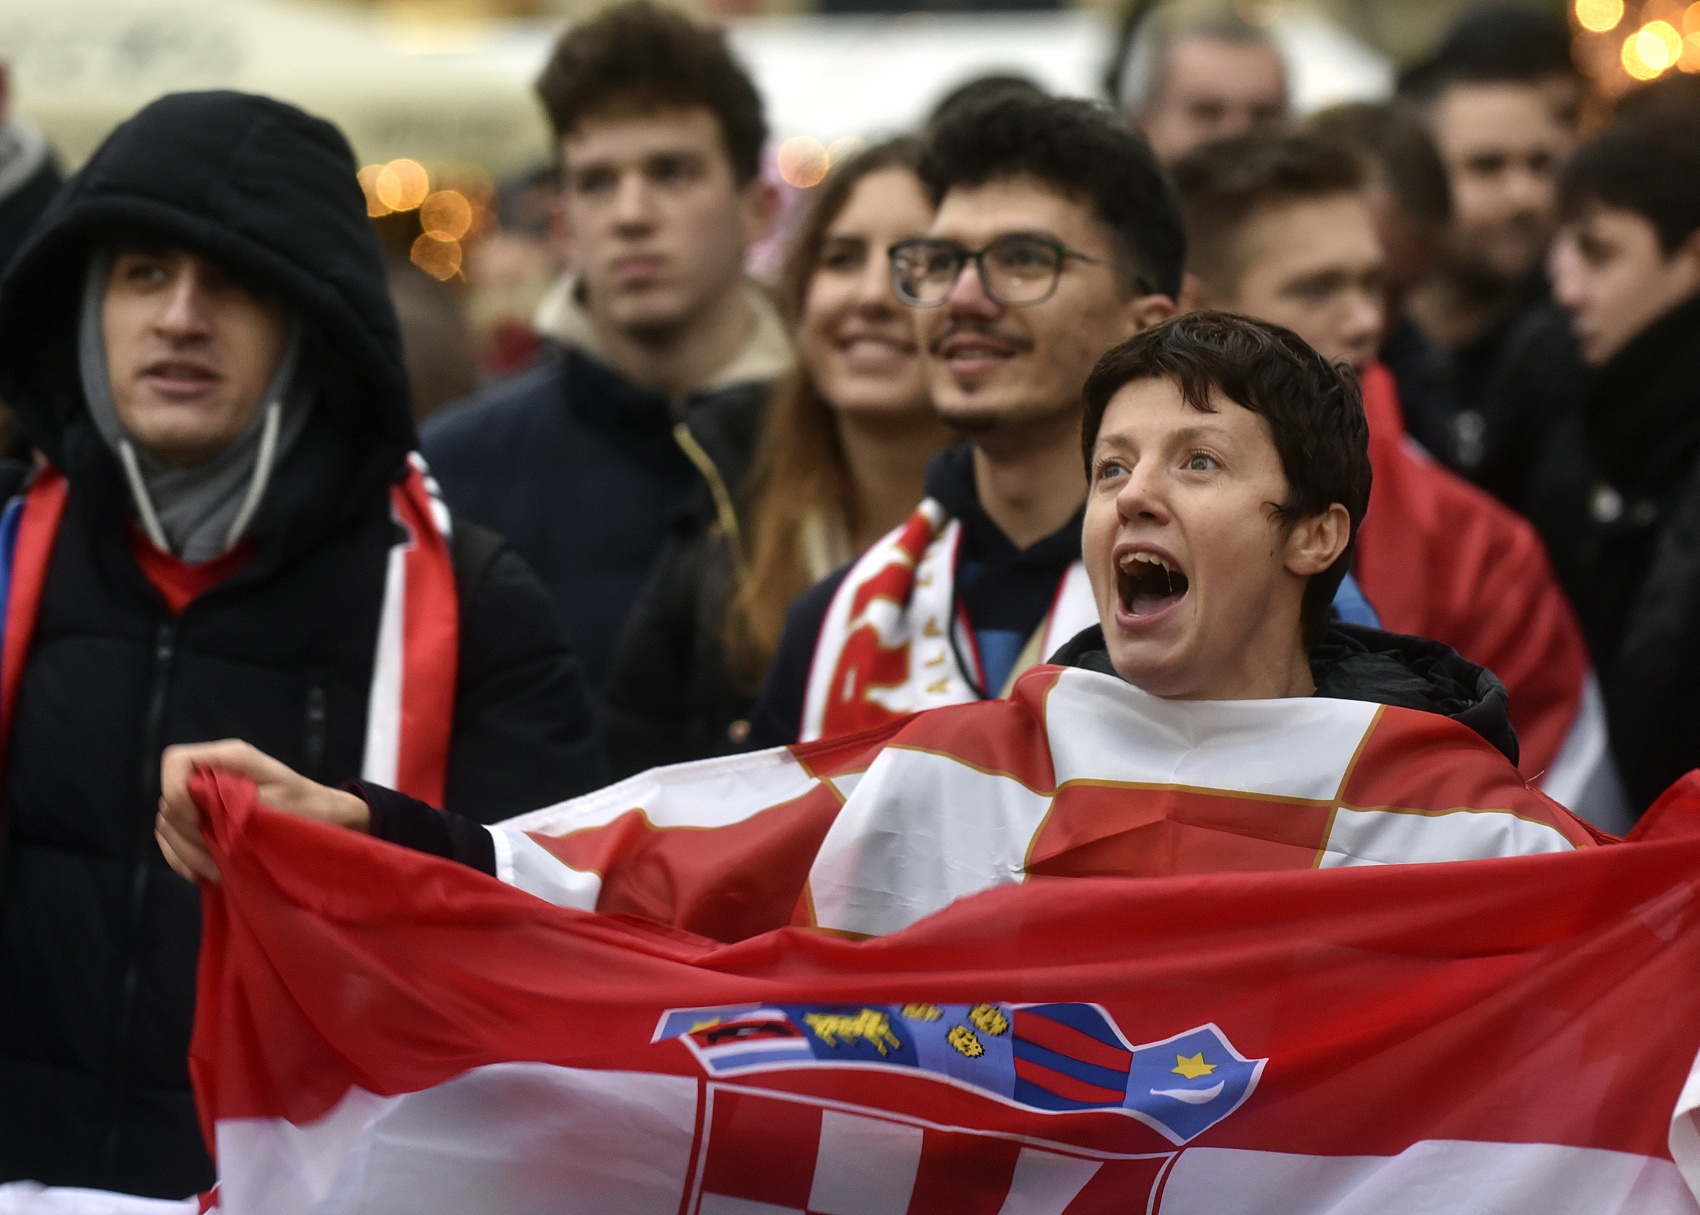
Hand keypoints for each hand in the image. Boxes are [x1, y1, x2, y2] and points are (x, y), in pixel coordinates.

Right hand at [155, 740, 370, 884]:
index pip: (176, 762)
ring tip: (217, 873)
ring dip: (186, 853)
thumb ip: (234, 801)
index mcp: (229, 758)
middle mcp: (211, 774)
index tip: (197, 820)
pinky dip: (184, 859)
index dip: (175, 791)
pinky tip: (205, 875)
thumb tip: (195, 808)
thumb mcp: (277, 801)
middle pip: (169, 801)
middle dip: (186, 834)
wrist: (326, 822)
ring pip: (168, 825)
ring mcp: (205, 800)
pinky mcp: (205, 823)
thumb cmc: (309, 806)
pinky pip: (176, 841)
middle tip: (216, 861)